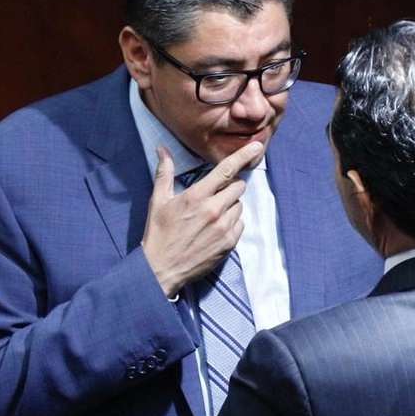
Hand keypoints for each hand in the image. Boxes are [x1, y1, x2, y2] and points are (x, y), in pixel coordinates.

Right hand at [141, 141, 260, 297]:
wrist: (161, 269)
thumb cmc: (159, 233)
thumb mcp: (158, 201)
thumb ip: (164, 173)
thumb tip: (162, 149)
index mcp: (196, 196)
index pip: (226, 170)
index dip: (243, 156)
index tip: (257, 147)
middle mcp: (213, 210)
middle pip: (238, 186)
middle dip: (230, 186)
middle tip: (215, 194)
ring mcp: (223, 228)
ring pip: (239, 206)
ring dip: (230, 206)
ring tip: (212, 215)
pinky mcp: (229, 244)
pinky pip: (240, 224)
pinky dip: (232, 223)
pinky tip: (216, 228)